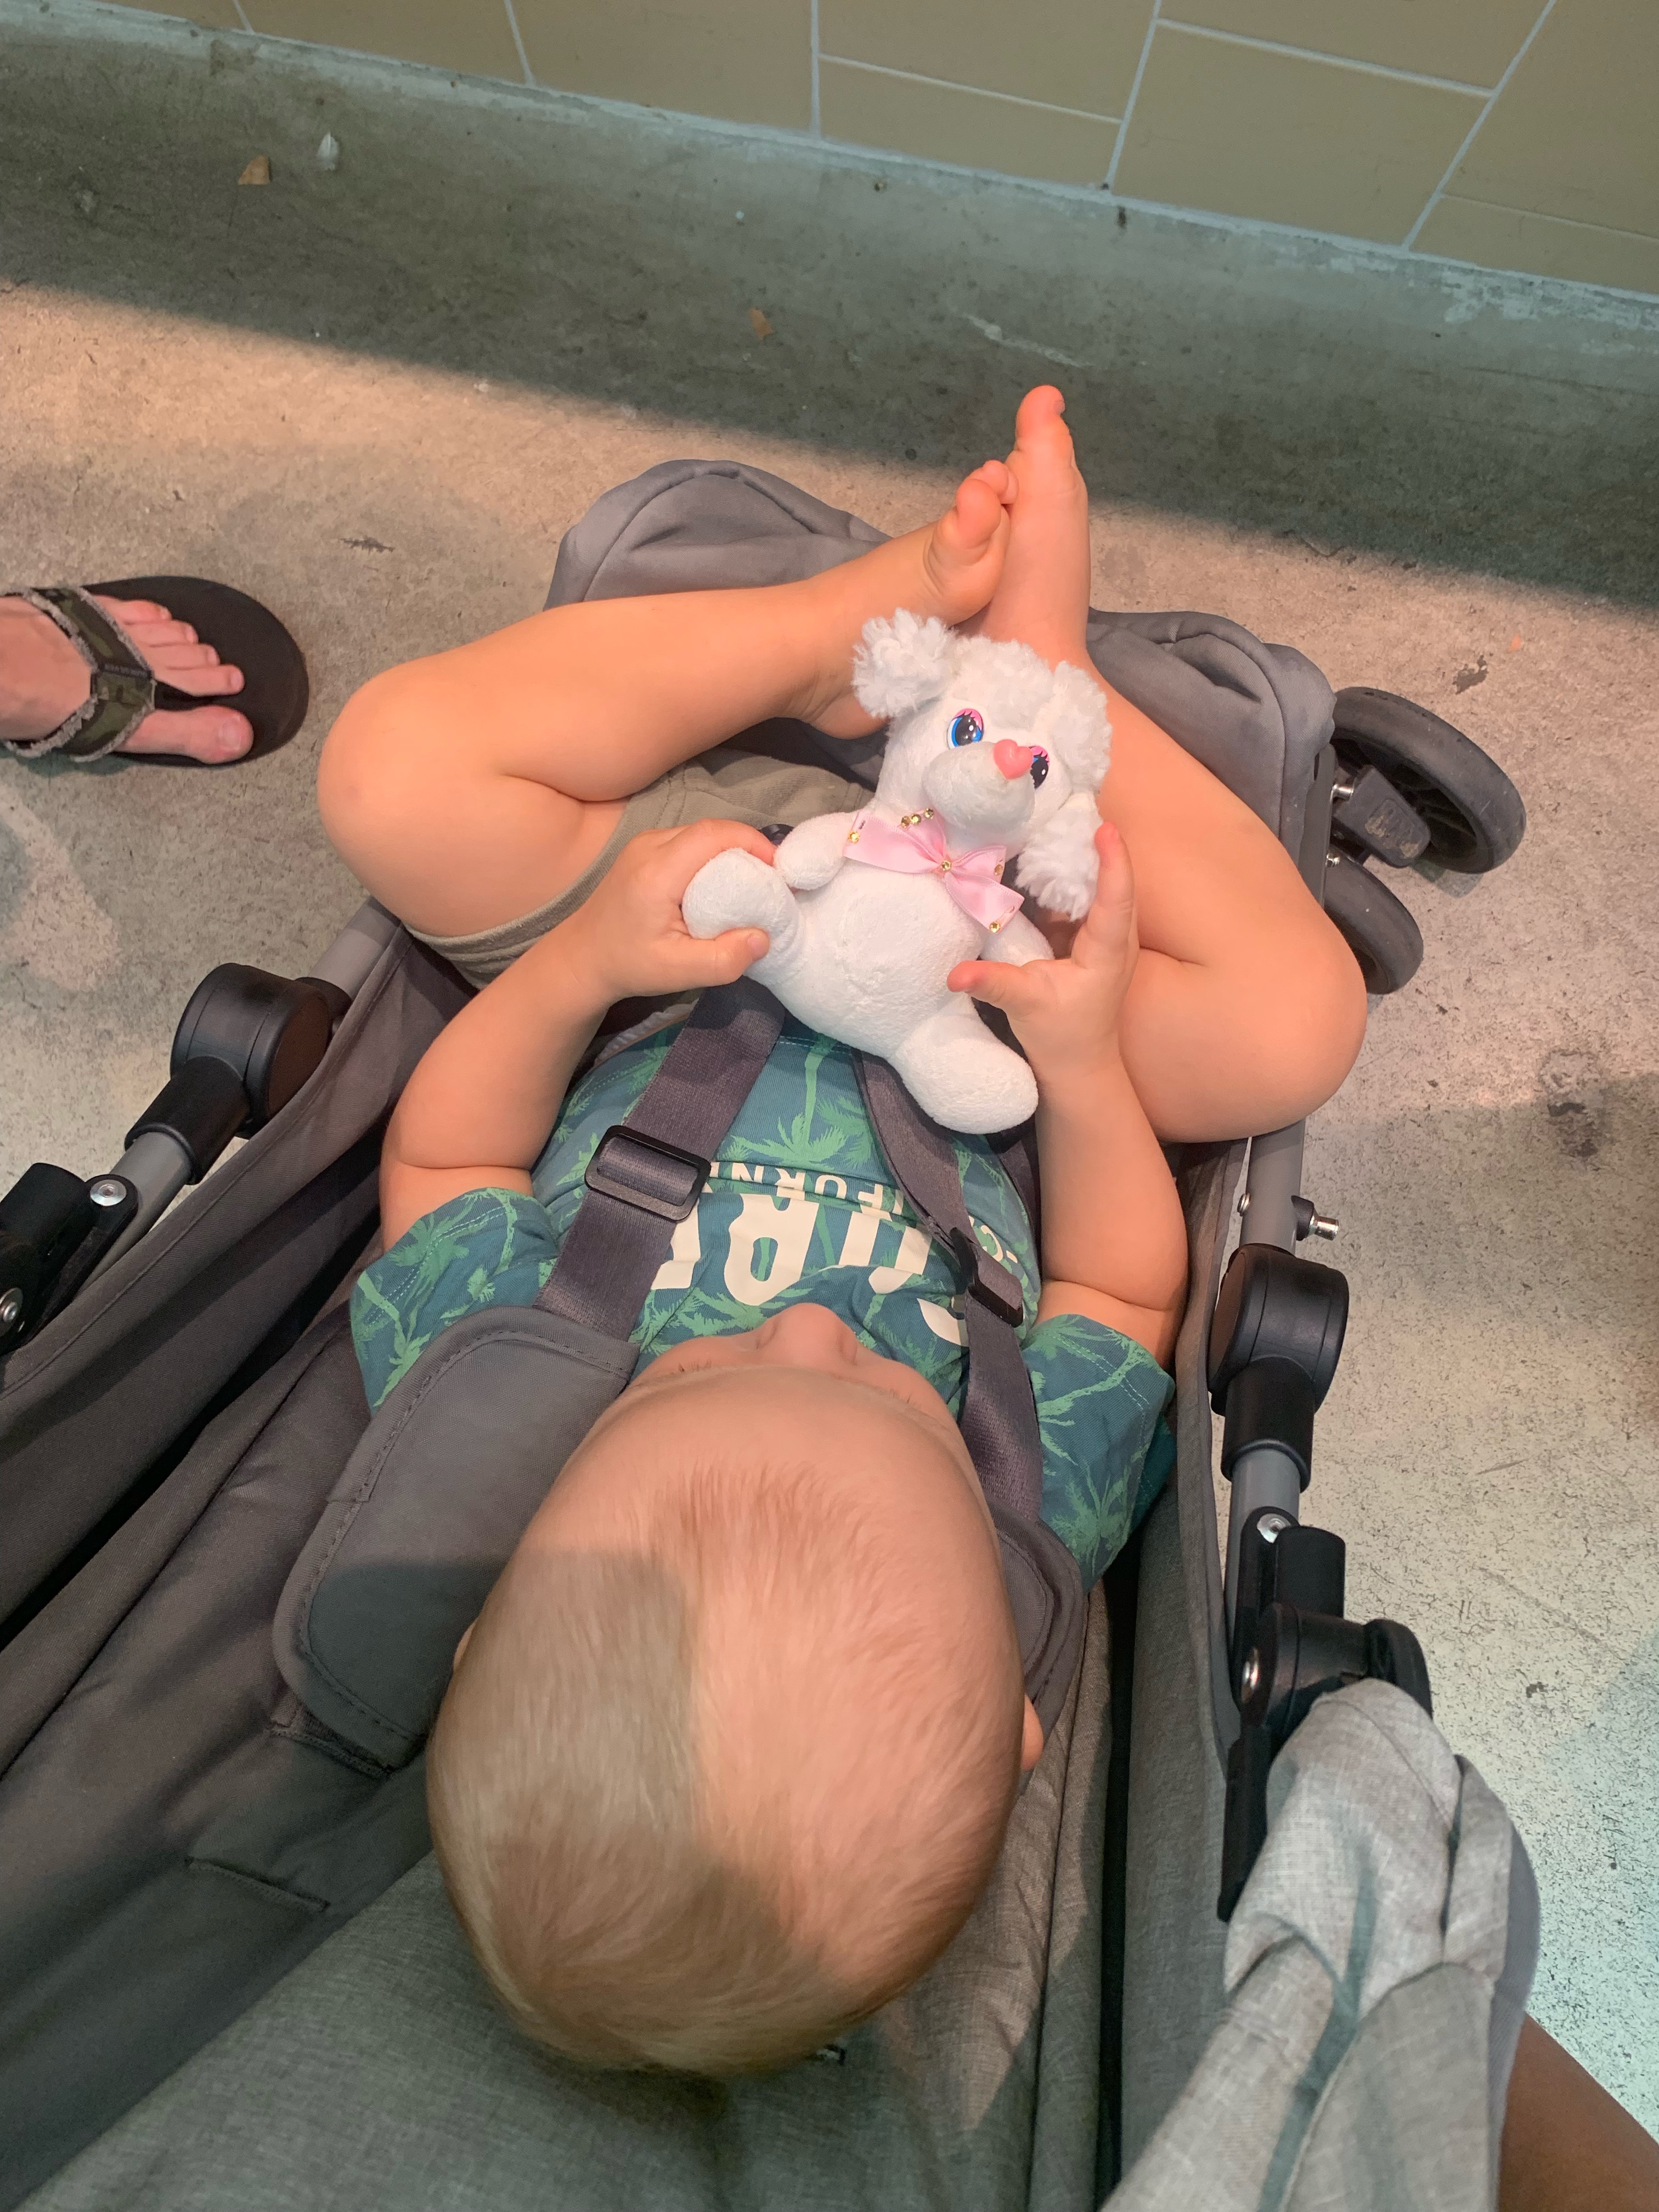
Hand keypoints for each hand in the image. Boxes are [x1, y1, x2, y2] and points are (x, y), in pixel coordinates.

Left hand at [557, 818, 774, 1004]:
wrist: (582, 957)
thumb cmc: (628, 964)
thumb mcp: (676, 973)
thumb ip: (722, 960)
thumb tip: (764, 938)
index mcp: (657, 871)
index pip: (713, 834)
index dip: (752, 842)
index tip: (779, 871)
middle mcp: (649, 846)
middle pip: (711, 830)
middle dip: (748, 849)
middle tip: (772, 882)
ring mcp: (644, 844)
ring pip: (701, 834)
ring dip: (731, 852)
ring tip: (752, 885)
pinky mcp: (645, 849)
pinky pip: (689, 842)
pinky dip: (713, 856)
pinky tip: (722, 885)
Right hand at [947, 822, 1137, 1079]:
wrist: (1080, 1066)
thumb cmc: (1061, 1037)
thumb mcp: (1025, 1006)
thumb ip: (993, 983)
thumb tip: (954, 974)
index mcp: (1106, 952)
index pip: (1116, 898)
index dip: (1113, 862)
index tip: (1105, 827)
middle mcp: (1116, 940)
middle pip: (1118, 883)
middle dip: (1103, 844)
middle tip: (1080, 803)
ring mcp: (1108, 939)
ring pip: (1106, 888)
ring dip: (1088, 856)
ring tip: (1066, 817)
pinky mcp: (1093, 941)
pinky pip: (1089, 899)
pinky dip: (1074, 876)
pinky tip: (1052, 855)